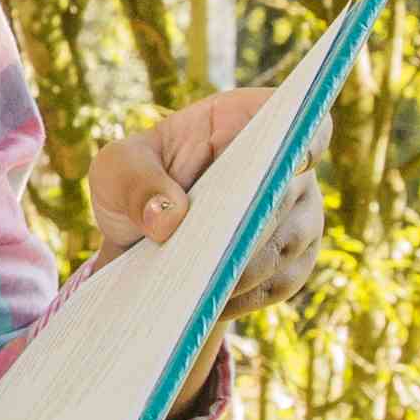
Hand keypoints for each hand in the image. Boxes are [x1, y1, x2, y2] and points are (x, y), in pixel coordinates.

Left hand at [84, 85, 323, 305]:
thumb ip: (135, 182)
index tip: (292, 156)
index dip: (305, 135)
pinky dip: (247, 295)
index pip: (296, 117)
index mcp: (243, 121)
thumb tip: (169, 217)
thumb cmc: (133, 186)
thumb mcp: (114, 170)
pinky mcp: (289, 261)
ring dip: (248, 266)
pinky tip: (211, 302)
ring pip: (290, 242)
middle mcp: (283, 166)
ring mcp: (294, 215)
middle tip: (214, 247)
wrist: (138, 243)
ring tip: (201, 285)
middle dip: (254, 218)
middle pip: (292, 189)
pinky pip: (281, 282)